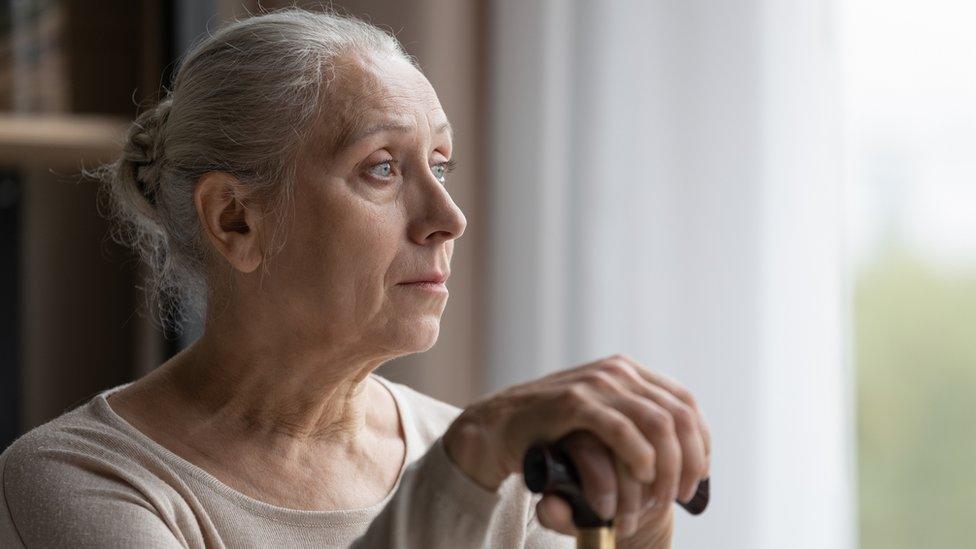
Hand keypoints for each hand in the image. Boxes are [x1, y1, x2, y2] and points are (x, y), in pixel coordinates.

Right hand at [442, 354, 710, 540]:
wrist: (498, 426)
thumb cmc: (552, 431)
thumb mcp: (600, 419)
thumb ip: (633, 422)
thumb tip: (682, 449)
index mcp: (628, 372)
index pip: (685, 402)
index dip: (700, 441)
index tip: (698, 475)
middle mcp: (617, 371)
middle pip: (678, 415)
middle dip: (688, 460)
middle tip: (682, 495)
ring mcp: (595, 383)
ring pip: (658, 423)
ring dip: (667, 465)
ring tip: (660, 496)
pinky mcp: (573, 402)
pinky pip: (621, 429)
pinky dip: (639, 455)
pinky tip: (642, 475)